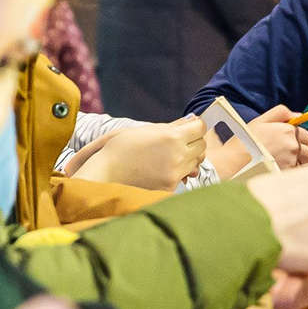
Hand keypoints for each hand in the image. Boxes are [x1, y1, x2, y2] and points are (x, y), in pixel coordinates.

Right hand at [77, 117, 207, 189]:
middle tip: (179, 141)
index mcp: (172, 137)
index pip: (200, 128)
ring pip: (195, 162)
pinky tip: (162, 168)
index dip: (196, 126)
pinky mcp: (170, 187)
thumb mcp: (147, 130)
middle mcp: (177, 156)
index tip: (190, 128)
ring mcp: (175, 174)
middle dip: (193, 142)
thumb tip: (193, 121)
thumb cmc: (123, 147)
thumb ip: (173, 126)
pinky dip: (177, 171)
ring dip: (187, 157)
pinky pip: (183, 176)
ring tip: (169, 155)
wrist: (105, 173)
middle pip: (201, 146)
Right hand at [209, 103, 307, 176]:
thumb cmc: (244, 141)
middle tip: (283, 155)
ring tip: (279, 164)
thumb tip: (298, 114)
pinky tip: (276, 171)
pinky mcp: (287, 174)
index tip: (287, 143)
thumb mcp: (260, 121)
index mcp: (288, 131)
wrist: (233, 162)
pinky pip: (295, 174)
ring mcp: (291, 161)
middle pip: (307, 151)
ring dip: (295, 164)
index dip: (298, 139)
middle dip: (299, 153)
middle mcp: (293, 146)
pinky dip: (289, 173)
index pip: (306, 136)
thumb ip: (280, 113)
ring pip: (302, 164)